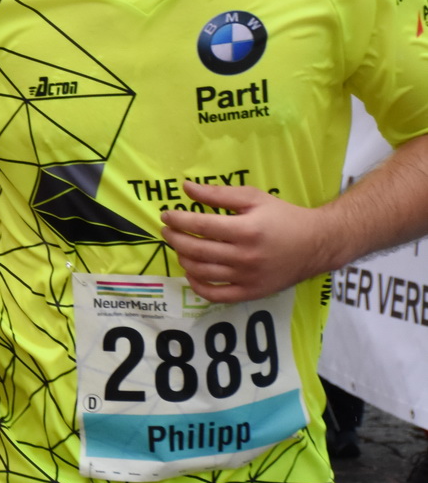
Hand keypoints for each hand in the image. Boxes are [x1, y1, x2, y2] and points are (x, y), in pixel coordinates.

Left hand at [160, 182, 332, 302]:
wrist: (316, 244)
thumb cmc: (283, 217)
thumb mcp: (254, 198)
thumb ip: (218, 193)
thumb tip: (186, 187)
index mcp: (246, 230)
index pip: (200, 225)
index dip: (178, 219)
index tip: (166, 215)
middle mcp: (245, 256)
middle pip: (197, 249)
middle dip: (175, 239)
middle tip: (167, 231)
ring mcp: (248, 278)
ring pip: (202, 272)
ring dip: (183, 259)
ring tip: (179, 248)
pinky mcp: (251, 292)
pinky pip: (216, 295)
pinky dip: (197, 286)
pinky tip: (192, 273)